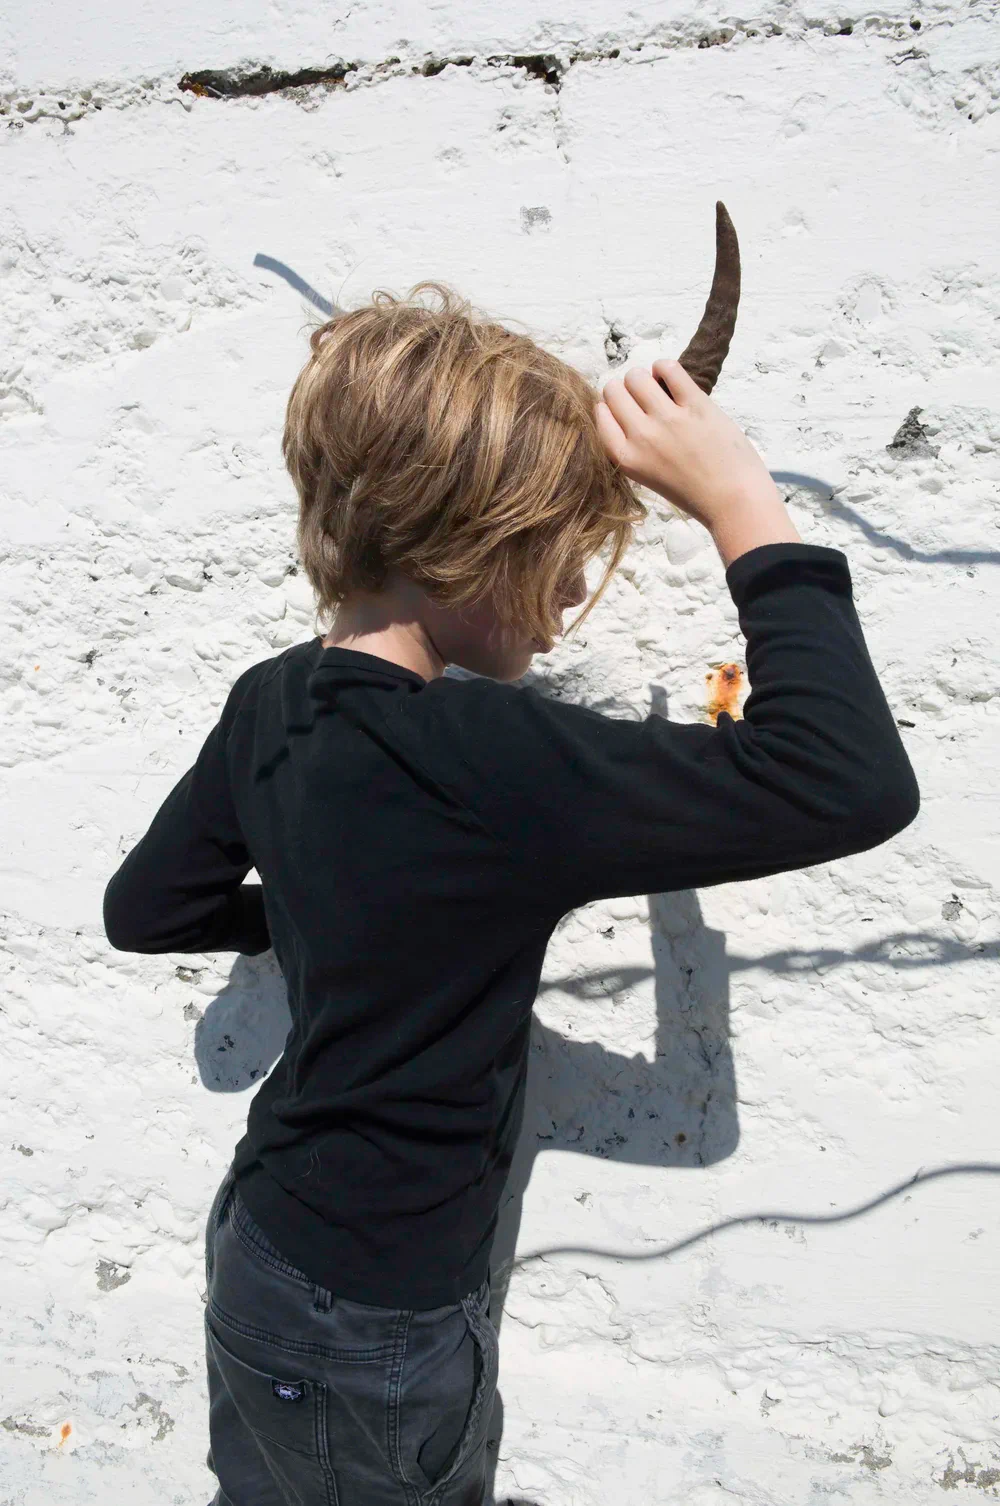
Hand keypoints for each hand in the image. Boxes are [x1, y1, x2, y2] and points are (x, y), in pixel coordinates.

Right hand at [596, 359, 782, 531]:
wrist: (732, 499)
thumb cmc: (693, 493)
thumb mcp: (648, 476)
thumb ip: (633, 446)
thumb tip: (629, 408)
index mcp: (626, 457)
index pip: (600, 414)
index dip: (610, 407)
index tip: (624, 410)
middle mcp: (641, 436)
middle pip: (613, 391)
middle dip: (624, 390)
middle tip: (642, 400)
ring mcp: (668, 419)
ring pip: (637, 377)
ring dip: (644, 378)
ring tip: (658, 388)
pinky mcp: (695, 404)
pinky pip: (669, 369)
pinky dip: (665, 368)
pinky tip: (671, 378)